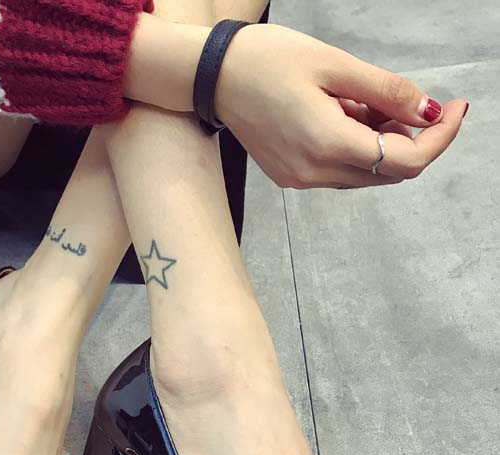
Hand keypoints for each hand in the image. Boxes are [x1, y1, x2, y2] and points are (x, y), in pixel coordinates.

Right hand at [217, 24, 466, 188]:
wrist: (213, 77)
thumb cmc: (267, 61)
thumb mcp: (335, 65)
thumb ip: (387, 91)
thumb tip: (428, 111)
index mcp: (328, 144)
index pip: (406, 161)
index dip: (440, 138)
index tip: (456, 108)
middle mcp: (314, 172)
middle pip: (388, 173)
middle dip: (413, 140)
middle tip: (410, 100)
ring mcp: (300, 179)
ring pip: (364, 174)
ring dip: (383, 144)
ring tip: (367, 102)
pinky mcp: (290, 175)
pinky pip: (339, 172)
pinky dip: (356, 149)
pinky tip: (345, 116)